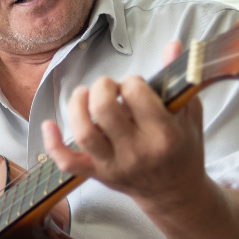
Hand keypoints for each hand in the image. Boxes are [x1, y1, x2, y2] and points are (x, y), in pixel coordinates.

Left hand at [41, 40, 203, 207]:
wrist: (175, 193)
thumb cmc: (182, 150)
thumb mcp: (190, 114)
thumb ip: (179, 79)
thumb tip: (173, 45)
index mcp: (164, 135)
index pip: (137, 94)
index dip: (132, 81)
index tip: (135, 85)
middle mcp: (138, 152)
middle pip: (105, 110)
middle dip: (102, 87)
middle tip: (108, 86)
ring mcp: (115, 165)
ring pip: (84, 133)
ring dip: (77, 106)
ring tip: (83, 94)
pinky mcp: (98, 174)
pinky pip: (68, 162)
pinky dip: (53, 144)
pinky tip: (48, 124)